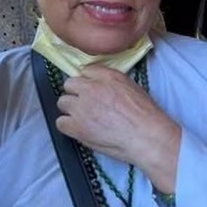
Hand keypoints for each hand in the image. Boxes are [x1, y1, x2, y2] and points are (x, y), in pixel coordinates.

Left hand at [56, 64, 180, 192]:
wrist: (146, 136)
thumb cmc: (146, 115)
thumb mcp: (133, 88)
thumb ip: (112, 83)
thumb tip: (102, 87)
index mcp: (108, 76)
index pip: (86, 70)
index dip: (88, 82)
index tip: (91, 89)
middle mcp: (91, 88)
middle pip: (70, 85)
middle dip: (76, 94)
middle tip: (87, 105)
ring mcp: (81, 107)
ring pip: (63, 102)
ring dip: (71, 110)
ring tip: (84, 119)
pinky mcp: (76, 126)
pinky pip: (61, 123)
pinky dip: (68, 126)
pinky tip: (79, 130)